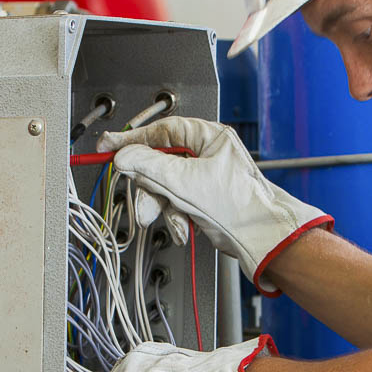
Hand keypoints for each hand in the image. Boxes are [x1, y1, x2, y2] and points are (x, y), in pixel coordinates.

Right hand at [99, 116, 331, 293]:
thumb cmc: (240, 206)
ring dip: (163, 206)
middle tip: (143, 201)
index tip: (109, 148)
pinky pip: (177, 202)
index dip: (132, 140)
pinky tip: (184, 228)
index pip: (161, 131)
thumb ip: (148, 166)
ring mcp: (206, 177)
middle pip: (160, 162)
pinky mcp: (205, 199)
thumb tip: (123, 156)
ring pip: (166, 185)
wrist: (261, 239)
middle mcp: (208, 153)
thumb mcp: (184, 183)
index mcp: (209, 137)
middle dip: (150, 187)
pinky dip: (176, 216)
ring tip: (169, 220)